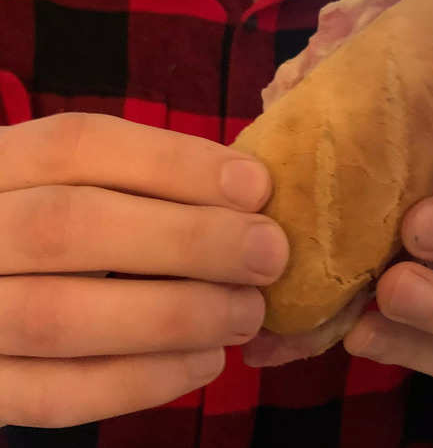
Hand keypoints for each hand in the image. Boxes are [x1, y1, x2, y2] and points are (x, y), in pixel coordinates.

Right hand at [0, 113, 287, 426]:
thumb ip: (142, 185)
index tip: (256, 185)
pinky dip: (141, 381)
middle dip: (187, 239)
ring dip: (174, 315)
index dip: (174, 163)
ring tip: (248, 313)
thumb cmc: (53, 230)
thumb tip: (248, 195)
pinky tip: (205, 363)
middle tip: (270, 253)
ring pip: (59, 317)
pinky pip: (53, 395)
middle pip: (69, 225)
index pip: (79, 145)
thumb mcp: (75, 186)